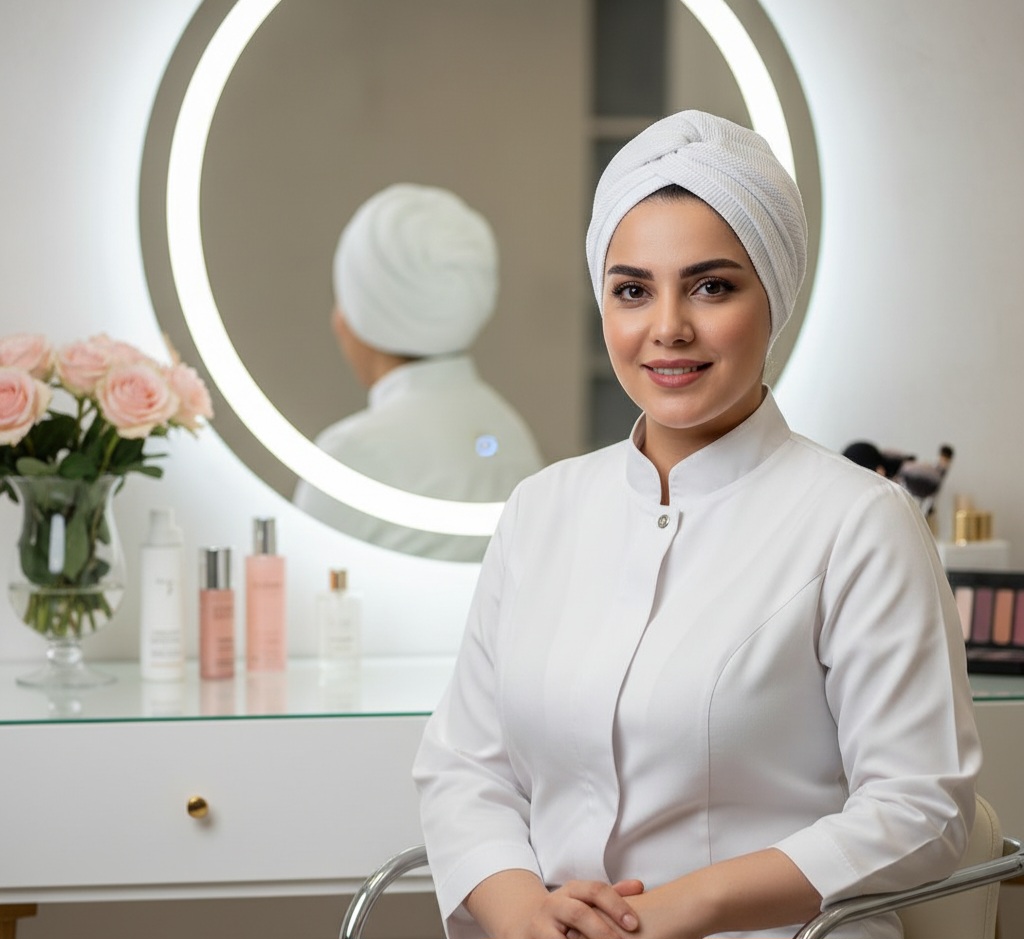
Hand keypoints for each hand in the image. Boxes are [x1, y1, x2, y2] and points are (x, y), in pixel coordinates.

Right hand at [528, 878, 642, 938]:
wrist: (527, 923)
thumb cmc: (566, 913)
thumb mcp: (585, 899)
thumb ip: (612, 895)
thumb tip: (639, 886)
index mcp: (571, 890)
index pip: (595, 890)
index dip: (616, 905)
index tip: (634, 924)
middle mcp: (555, 904)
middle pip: (580, 913)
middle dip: (602, 931)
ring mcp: (542, 925)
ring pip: (564, 936)